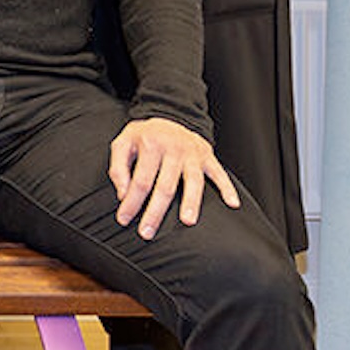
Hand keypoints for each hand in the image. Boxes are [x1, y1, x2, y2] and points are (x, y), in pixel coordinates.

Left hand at [109, 117, 238, 238]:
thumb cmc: (145, 136)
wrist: (171, 116)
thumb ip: (118, 167)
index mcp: (151, 145)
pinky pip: (219, 173)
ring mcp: (193, 154)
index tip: (124, 219)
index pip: (140, 180)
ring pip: (193, 181)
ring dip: (191, 202)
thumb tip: (123, 194)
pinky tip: (232, 204)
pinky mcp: (207, 156)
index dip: (132, 202)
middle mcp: (174, 150)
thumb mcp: (123, 143)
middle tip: (147, 232)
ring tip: (188, 221)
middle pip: (165, 186)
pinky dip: (227, 188)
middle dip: (155, 212)